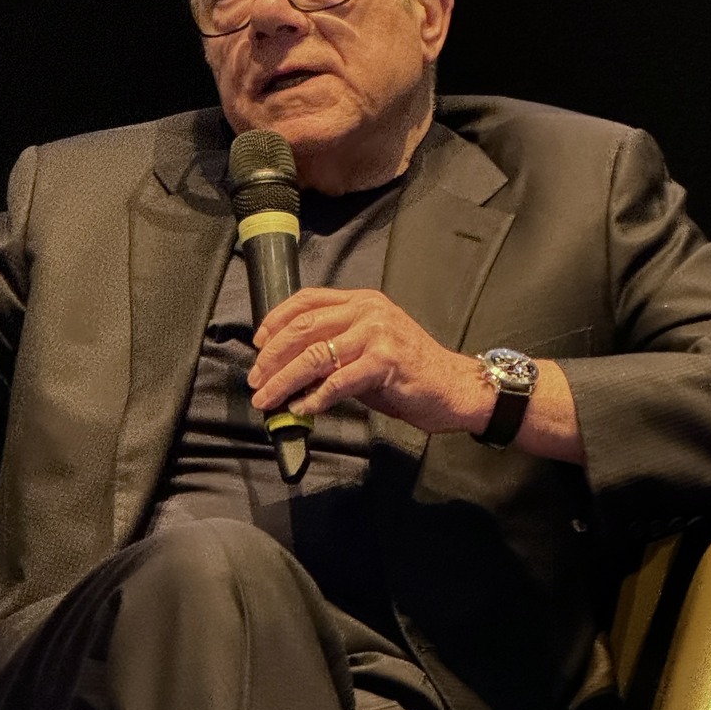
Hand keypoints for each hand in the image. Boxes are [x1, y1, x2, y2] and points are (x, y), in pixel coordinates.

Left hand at [249, 288, 492, 435]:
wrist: (455, 387)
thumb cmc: (411, 372)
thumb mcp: (370, 349)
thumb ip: (336, 351)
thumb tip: (292, 370)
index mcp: (363, 302)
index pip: (308, 300)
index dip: (276, 320)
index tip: (257, 343)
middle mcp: (368, 311)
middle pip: (304, 327)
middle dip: (272, 356)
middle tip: (256, 379)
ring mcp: (377, 334)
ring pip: (315, 355)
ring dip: (284, 380)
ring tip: (269, 399)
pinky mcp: (385, 361)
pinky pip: (337, 381)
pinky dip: (314, 398)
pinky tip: (302, 409)